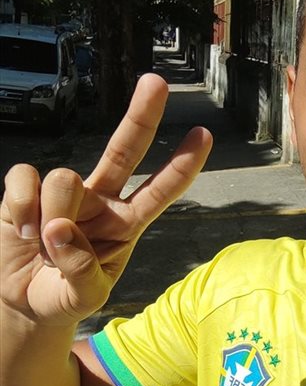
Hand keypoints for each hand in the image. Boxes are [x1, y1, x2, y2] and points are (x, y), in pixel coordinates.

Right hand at [0, 74, 211, 326]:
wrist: (24, 303)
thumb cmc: (64, 296)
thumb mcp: (85, 298)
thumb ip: (81, 272)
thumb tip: (61, 229)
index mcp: (127, 224)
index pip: (160, 191)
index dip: (181, 165)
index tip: (204, 136)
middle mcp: (100, 200)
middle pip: (124, 149)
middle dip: (142, 116)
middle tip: (157, 82)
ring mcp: (64, 193)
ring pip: (63, 179)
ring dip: (51, 216)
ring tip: (43, 246)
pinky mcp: (27, 189)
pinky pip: (24, 179)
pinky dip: (20, 209)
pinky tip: (22, 231)